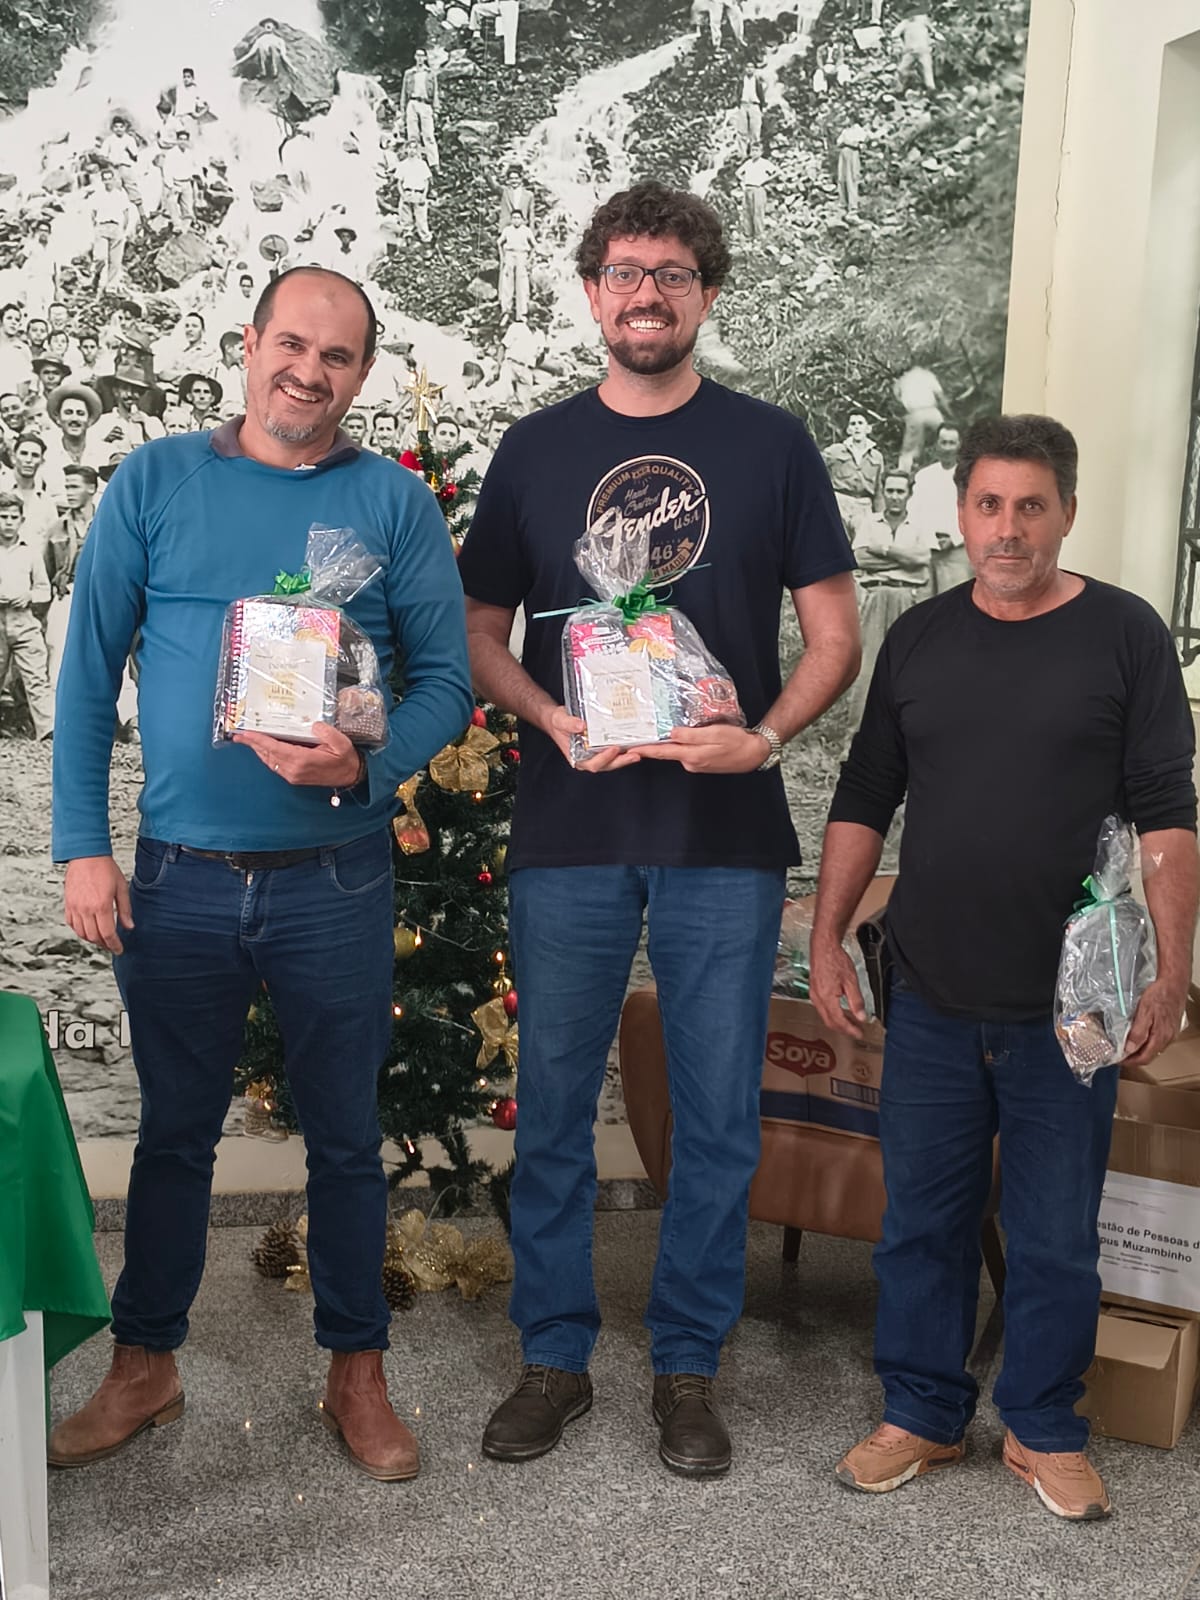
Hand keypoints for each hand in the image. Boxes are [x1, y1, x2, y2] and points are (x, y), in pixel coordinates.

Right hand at [65, 855, 132, 953]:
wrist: (86, 855)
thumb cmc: (104, 868)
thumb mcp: (121, 888)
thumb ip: (125, 909)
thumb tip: (129, 926)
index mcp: (101, 905)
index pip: (107, 934)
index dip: (114, 945)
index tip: (119, 949)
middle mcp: (86, 908)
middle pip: (94, 937)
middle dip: (104, 944)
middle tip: (112, 945)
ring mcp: (75, 907)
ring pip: (81, 933)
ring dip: (92, 939)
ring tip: (102, 939)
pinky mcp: (68, 904)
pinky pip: (72, 924)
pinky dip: (80, 931)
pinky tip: (88, 929)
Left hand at [233, 722, 362, 786]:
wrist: (350, 775)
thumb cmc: (345, 759)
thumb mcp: (341, 743)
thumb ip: (327, 733)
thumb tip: (313, 724)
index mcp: (302, 760)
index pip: (274, 747)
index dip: (258, 740)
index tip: (245, 733)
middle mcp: (294, 770)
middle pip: (267, 754)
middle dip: (252, 744)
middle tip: (238, 734)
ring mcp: (292, 775)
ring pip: (269, 760)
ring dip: (257, 749)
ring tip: (246, 739)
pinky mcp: (294, 777)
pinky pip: (275, 764)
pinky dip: (266, 755)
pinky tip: (262, 748)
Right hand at [544, 704, 641, 772]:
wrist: (560, 719)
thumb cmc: (558, 722)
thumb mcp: (560, 720)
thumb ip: (568, 724)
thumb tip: (581, 726)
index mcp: (577, 757)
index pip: (593, 764)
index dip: (604, 759)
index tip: (613, 749)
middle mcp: (589, 758)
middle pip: (608, 765)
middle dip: (622, 761)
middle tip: (635, 755)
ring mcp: (597, 754)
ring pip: (614, 760)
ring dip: (626, 757)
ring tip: (639, 751)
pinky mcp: (603, 747)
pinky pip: (616, 750)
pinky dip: (625, 748)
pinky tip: (635, 742)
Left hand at [632, 724, 768, 774]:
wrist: (754, 754)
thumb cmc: (737, 741)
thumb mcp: (715, 734)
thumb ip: (692, 735)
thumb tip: (672, 733)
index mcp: (692, 755)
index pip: (663, 752)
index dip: (645, 750)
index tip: (630, 748)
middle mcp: (691, 762)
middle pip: (667, 752)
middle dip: (651, 747)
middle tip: (635, 740)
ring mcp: (696, 763)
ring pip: (678, 751)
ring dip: (668, 743)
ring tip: (654, 733)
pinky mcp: (702, 761)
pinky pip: (687, 751)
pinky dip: (682, 744)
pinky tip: (681, 736)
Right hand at [809, 933, 868, 1039]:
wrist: (823, 947)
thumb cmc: (835, 959)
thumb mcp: (851, 981)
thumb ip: (856, 1001)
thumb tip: (861, 1016)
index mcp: (827, 998)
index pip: (839, 1021)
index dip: (850, 1030)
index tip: (859, 1033)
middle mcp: (818, 999)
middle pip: (830, 1022)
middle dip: (843, 1029)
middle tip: (856, 1032)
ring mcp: (814, 995)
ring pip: (825, 1016)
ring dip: (838, 1022)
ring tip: (850, 1023)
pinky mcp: (814, 991)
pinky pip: (822, 1009)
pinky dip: (832, 1014)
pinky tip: (840, 1012)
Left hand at [1122, 977, 1187, 1066]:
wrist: (1174, 983)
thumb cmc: (1160, 994)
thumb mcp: (1144, 1012)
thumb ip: (1137, 1033)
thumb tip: (1130, 1048)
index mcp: (1160, 1037)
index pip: (1144, 1058)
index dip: (1130, 1062)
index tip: (1119, 1060)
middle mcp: (1167, 1038)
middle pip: (1149, 1055)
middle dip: (1133, 1058)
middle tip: (1120, 1055)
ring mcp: (1170, 1034)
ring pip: (1153, 1049)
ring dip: (1140, 1050)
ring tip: (1127, 1047)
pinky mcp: (1170, 1028)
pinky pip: (1157, 1041)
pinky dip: (1147, 1043)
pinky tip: (1140, 1037)